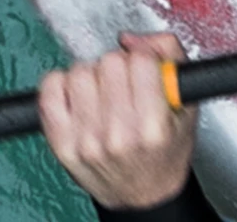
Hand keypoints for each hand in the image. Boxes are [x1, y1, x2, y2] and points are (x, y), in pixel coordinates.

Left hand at [38, 31, 196, 210]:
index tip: (146, 71)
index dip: (145, 59)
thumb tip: (131, 40)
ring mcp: (86, 141)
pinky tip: (78, 95)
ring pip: (81, 71)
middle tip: (125, 84)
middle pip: (109, 62)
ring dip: (92, 75)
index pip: (141, 60)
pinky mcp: (61, 143)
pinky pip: (50, 88)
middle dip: (120, 66)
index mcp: (152, 128)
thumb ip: (170, 57)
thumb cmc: (164, 152)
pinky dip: (62, 84)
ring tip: (103, 92)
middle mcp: (118, 136)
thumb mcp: (186, 107)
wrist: (142, 197)